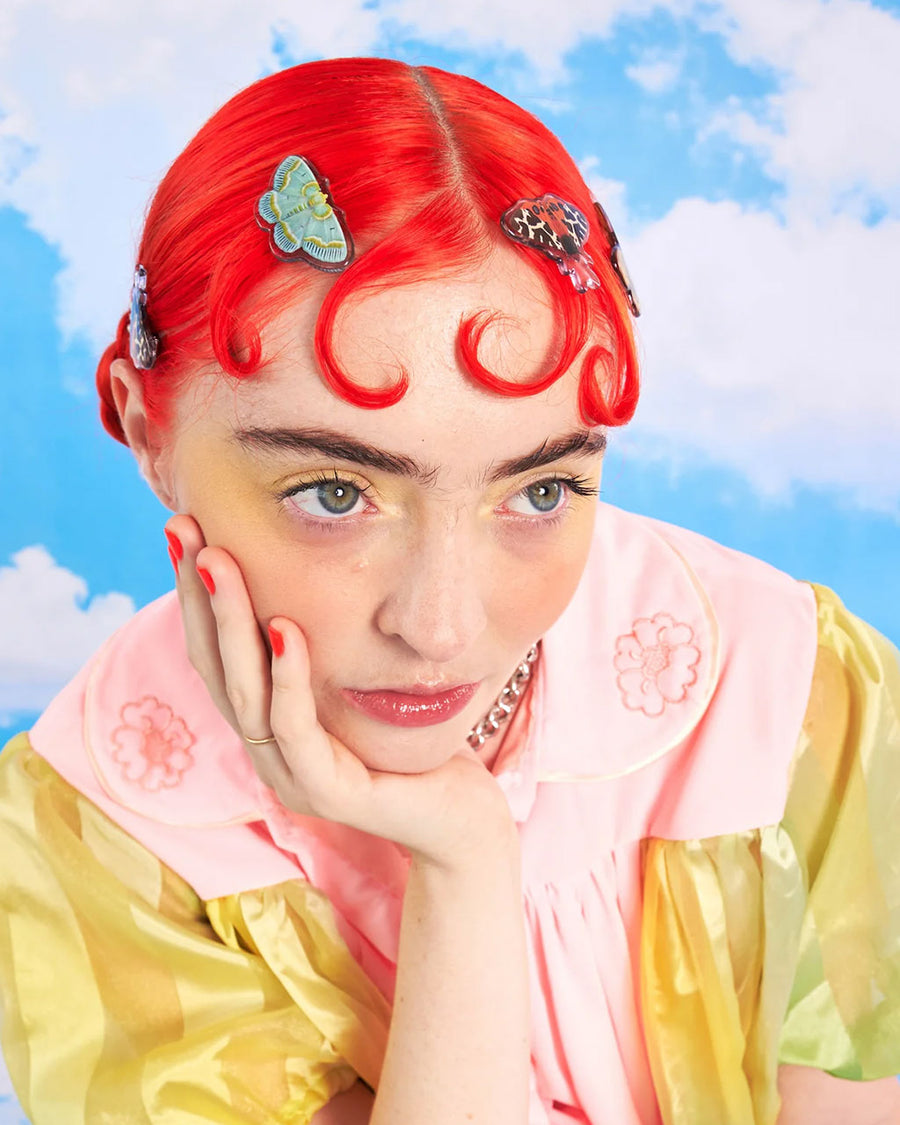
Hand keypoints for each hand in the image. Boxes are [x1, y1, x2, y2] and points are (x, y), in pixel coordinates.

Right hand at [165, 514, 518, 871]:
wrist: (465, 816)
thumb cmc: (415, 740)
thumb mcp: (360, 678)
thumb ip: (326, 640)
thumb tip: (305, 560)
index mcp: (268, 722)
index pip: (216, 652)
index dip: (194, 592)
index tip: (183, 526)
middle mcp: (267, 750)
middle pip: (215, 668)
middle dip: (197, 595)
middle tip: (181, 529)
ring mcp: (292, 777)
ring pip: (246, 695)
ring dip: (230, 623)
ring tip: (219, 562)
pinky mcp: (329, 795)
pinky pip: (296, 730)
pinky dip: (288, 676)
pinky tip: (284, 626)